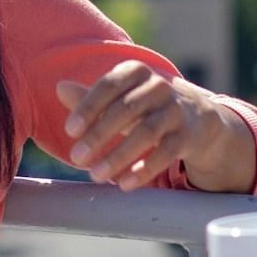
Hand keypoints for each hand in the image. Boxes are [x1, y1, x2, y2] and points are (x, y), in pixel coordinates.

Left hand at [57, 62, 237, 190]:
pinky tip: (124, 184)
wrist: (196, 117)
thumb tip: (59, 88)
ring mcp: (175, 110)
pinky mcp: (187, 135)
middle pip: (125, 109)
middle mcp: (158, 86)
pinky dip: (144, 169)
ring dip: (118, 155)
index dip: (88, 107)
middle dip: (98, 135)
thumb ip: (91, 98)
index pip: (109, 85)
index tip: (70, 131)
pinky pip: (165, 153)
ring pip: (145, 133)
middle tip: (77, 159)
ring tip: (96, 175)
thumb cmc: (146, 106)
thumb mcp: (120, 98)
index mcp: (137, 72)